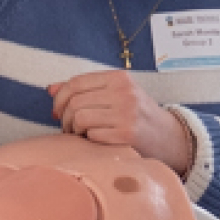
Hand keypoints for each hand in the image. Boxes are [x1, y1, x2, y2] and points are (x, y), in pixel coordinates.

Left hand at [47, 70, 193, 173]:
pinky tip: (95, 141)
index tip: (58, 111)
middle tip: (70, 127)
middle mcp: (123, 92)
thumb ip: (85, 90)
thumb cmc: (136, 115)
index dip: (60, 98)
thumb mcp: (115, 95)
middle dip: (66, 118)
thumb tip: (50, 89)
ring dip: (75, 130)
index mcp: (119, 78)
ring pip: (80, 118)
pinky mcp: (128, 134)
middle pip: (75, 102)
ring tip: (81, 134)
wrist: (168, 137)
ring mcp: (127, 113)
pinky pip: (92, 135)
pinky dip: (88, 140)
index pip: (76, 82)